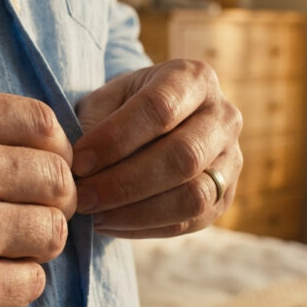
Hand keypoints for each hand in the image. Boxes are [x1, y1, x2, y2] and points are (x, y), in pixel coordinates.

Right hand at [0, 88, 76, 306]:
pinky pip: (33, 282)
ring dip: (35, 244)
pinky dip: (16, 283)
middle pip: (59, 179)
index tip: (38, 174)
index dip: (52, 152)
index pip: (43, 123)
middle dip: (51, 200)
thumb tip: (58, 152)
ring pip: (54, 232)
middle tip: (24, 217)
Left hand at [71, 59, 241, 237]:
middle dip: (125, 183)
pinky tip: (110, 223)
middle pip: (184, 156)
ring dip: (137, 212)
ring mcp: (231, 159)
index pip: (159, 108)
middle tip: (82, 198)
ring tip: (94, 215)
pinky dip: (145, 227)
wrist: (152, 126)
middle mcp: (224, 116)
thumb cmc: (121, 110)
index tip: (78, 162)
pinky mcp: (225, 197)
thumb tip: (75, 166)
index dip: (115, 139)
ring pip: (194, 196)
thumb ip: (93, 126)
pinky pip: (190, 221)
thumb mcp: (104, 101)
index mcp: (193, 78)